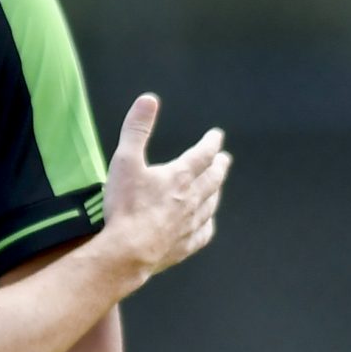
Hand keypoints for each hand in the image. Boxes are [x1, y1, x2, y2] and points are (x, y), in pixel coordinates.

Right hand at [96, 94, 229, 283]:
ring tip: (217, 186)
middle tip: (225, 159)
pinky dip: (207, 224)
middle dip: (219, 166)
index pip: (202, 154)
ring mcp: (190, 224)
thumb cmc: (126, 206)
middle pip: (212, 179)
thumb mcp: (125, 161)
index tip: (217, 136)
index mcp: (179, 176)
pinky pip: (203, 233)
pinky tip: (207, 223)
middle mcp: (192, 198)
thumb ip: (137, 129)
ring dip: (216, 192)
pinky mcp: (184, 245)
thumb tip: (149, 99)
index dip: (211, 143)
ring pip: (211, 204)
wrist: (128, 251)